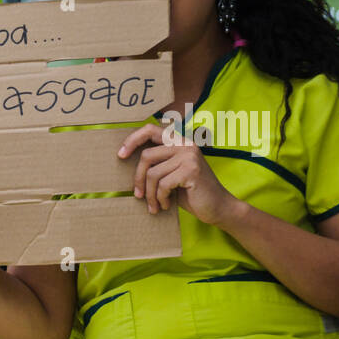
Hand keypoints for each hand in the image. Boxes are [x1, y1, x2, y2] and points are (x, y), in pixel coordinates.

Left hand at [117, 123, 241, 224]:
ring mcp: (189, 156)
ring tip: (155, 205)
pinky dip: (161, 198)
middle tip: (138, 196)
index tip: (121, 155)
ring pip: (152, 174)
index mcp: (179, 142)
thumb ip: (157, 164)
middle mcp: (185, 144)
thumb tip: (125, 159)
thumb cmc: (190, 193)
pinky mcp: (191, 170)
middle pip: (146, 156)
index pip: (150, 130)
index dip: (132, 140)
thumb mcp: (171, 174)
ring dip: (150, 194)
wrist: (218, 207)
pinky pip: (163, 184)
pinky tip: (166, 205)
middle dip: (138, 179)